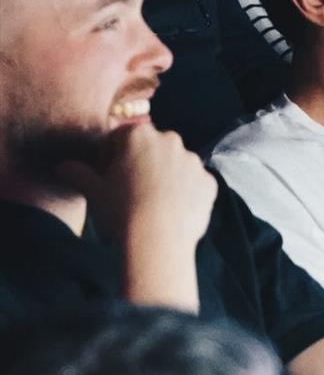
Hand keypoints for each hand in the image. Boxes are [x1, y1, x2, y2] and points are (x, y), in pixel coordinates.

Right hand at [56, 122, 216, 251]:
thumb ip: (78, 173)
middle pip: (151, 148)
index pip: (119, 138)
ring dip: (164, 177)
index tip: (106, 176)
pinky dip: (184, 194)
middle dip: (140, 164)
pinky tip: (170, 213)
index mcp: (140, 135)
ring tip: (150, 205)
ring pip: (175, 165)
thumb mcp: (93, 191)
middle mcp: (171, 141)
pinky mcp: (209, 183)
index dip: (110, 157)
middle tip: (128, 191)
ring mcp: (194, 162)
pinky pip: (193, 184)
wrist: (157, 240)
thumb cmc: (120, 210)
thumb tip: (63, 167)